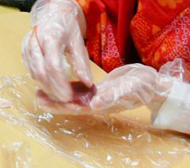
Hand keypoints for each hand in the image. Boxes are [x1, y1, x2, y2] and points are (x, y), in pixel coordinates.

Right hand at [21, 0, 93, 101]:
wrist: (53, 11)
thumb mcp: (78, 42)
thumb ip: (82, 63)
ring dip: (46, 87)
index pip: (53, 65)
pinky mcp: (23, 50)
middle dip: (52, 89)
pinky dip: (40, 80)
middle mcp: (35, 41)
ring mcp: (26, 46)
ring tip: (59, 95)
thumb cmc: (67, 26)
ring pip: (33, 73)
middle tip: (65, 100)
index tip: (69, 96)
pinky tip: (50, 85)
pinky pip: (30, 70)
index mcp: (50, 36)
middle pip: (40, 72)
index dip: (60, 84)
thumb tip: (88, 84)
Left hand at [35, 60, 184, 116]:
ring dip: (57, 95)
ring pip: (73, 97)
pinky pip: (80, 90)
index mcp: (102, 104)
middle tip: (37, 97)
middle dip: (54, 102)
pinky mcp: (98, 89)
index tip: (46, 101)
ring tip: (40, 90)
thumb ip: (113, 96)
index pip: (77, 107)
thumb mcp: (129, 88)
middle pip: (71, 104)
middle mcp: (96, 103)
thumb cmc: (143, 86)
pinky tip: (57, 81)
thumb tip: (95, 103)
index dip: (61, 105)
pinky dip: (68, 87)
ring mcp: (97, 97)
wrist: (152, 83)